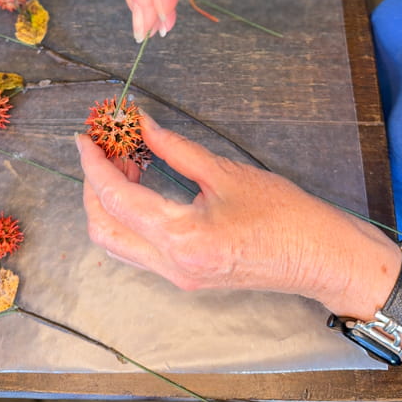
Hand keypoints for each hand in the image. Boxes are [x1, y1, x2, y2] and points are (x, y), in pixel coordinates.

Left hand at [77, 114, 399, 309]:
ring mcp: (176, 277)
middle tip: (107, 148)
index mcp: (182, 237)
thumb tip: (142, 124)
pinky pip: (137, 249)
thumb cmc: (283, 213)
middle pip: (103, 229)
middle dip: (93, 186)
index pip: (116, 200)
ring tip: (127, 163)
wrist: (318, 256)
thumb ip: (175, 148)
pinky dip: (128, 218)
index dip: (93, 166)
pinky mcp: (185, 277)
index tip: (84, 139)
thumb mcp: (226, 172)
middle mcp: (171, 265)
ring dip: (108, 204)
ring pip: (116, 244)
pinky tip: (144, 186)